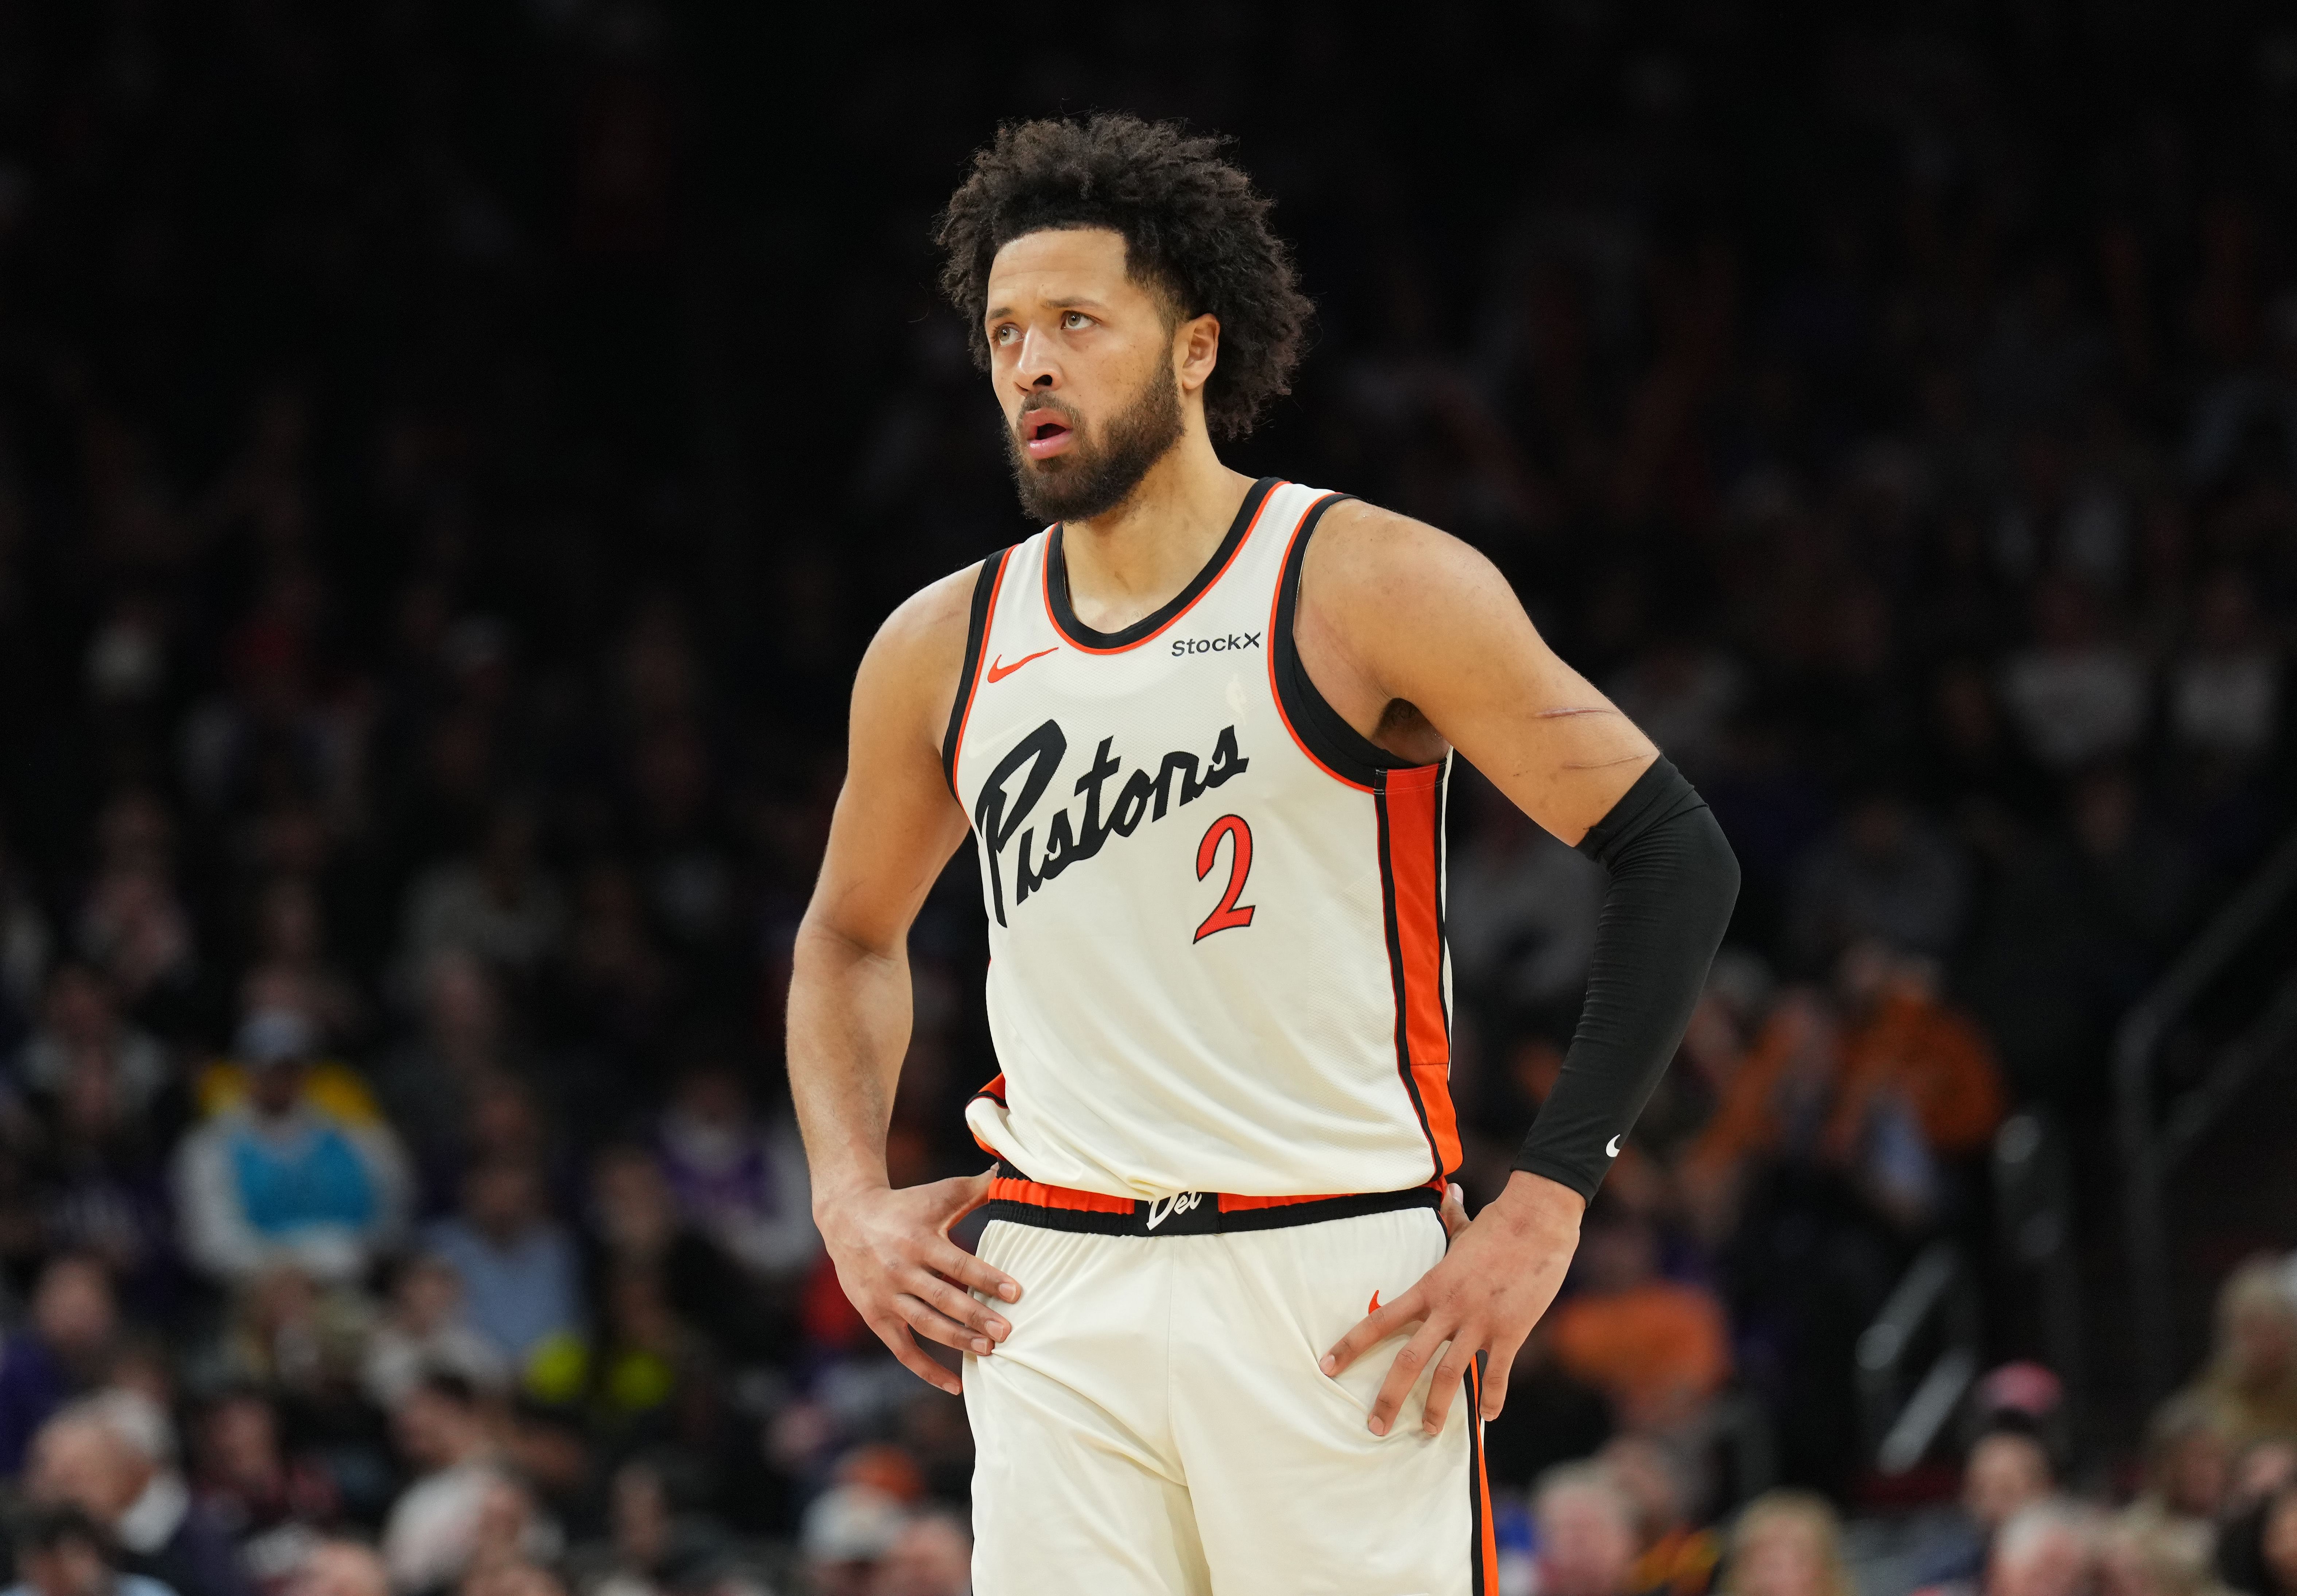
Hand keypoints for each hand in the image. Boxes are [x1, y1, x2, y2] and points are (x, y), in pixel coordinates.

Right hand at [816, 1171, 1020, 1394]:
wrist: (847, 1218)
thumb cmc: (903, 1206)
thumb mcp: (935, 1195)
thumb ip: (972, 1189)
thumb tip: (1007, 1173)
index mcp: (918, 1239)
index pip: (958, 1263)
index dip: (987, 1278)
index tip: (1016, 1293)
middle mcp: (901, 1269)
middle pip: (944, 1299)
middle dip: (977, 1317)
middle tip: (1007, 1332)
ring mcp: (886, 1296)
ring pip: (926, 1325)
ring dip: (958, 1340)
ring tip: (989, 1350)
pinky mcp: (875, 1315)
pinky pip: (903, 1350)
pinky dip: (927, 1370)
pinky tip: (955, 1385)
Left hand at [1319, 1170, 1581, 1435]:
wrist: (1538, 1222)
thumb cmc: (1501, 1224)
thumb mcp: (1466, 1228)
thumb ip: (1452, 1219)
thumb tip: (1451, 1193)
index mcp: (1429, 1286)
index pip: (1380, 1320)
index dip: (1351, 1346)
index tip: (1327, 1368)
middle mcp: (1448, 1308)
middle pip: (1408, 1360)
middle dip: (1389, 1398)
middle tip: (1375, 1428)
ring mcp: (1479, 1322)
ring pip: (1449, 1376)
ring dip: (1437, 1409)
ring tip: (1428, 1432)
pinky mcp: (1511, 1331)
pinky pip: (1496, 1374)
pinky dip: (1491, 1399)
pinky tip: (1487, 1418)